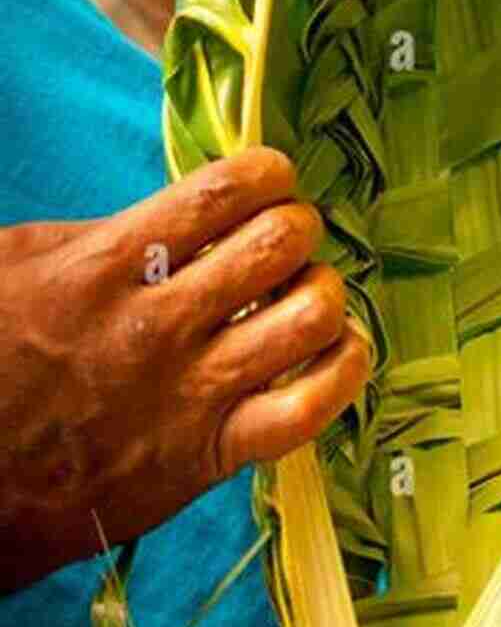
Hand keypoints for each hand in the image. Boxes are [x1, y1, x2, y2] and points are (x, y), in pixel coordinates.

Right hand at [0, 148, 369, 592]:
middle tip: (283, 238)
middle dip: (296, 225)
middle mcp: (160, 324)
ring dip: (322, 289)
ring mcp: (192, 392)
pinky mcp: (212, 454)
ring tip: (302, 291)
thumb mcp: (14, 267)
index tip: (270, 178)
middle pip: (280, 243)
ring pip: (311, 316)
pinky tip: (337, 347)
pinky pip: (310, 407)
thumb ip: (97, 232)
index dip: (267, 172)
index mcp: (106, 265)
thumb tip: (181, 212)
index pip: (224, 191)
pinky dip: (343, 368)